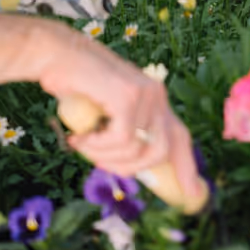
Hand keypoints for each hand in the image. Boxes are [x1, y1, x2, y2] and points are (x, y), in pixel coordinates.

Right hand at [31, 26, 205, 204]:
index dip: (187, 167)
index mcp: (155, 102)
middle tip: (99, 161)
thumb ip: (123, 134)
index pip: (180, 137)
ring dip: (107, 157)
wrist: (56, 55)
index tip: (193, 194)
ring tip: (83, 144)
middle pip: (163, 151)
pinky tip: (80, 135)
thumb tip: (132, 168)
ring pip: (139, 150)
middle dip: (132, 168)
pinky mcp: (130, 96)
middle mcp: (157, 96)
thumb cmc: (75, 87)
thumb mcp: (105, 115)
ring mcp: (147, 94)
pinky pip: (122, 139)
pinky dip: (97, 145)